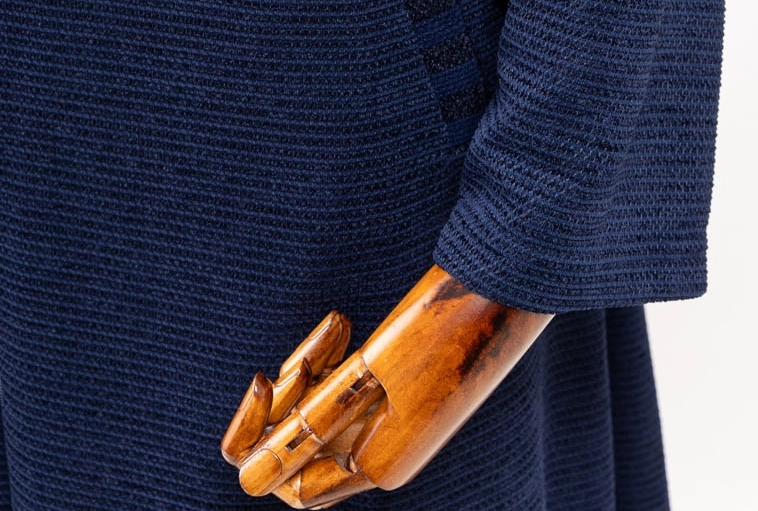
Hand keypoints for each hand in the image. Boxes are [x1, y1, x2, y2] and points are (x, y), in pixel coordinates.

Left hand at [221, 264, 552, 502]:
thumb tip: (250, 478)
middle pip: (294, 450)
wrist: (507, 278)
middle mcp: (381, 457)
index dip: (260, 436)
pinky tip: (344, 324)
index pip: (284, 479)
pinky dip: (331, 362)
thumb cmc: (445, 322)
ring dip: (310, 371)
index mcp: (377, 466)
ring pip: (317, 417)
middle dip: (285, 403)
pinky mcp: (400, 394)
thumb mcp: (374, 372)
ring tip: (338, 323)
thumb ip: (315, 425)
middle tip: (305, 350)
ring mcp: (392, 427)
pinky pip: (341, 393)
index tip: (265, 375)